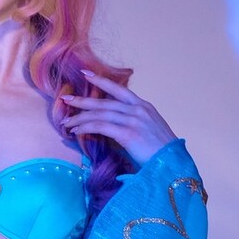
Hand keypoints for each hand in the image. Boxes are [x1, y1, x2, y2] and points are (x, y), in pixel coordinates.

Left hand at [61, 67, 176, 164]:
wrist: (172, 163)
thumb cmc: (161, 153)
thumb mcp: (149, 131)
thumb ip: (133, 124)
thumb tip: (113, 127)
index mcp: (144, 106)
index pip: (119, 89)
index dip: (101, 81)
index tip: (86, 75)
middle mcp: (138, 109)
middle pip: (104, 101)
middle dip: (82, 100)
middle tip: (65, 99)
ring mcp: (133, 120)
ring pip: (100, 114)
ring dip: (80, 118)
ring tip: (66, 123)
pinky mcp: (128, 133)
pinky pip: (100, 126)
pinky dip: (86, 128)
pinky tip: (76, 131)